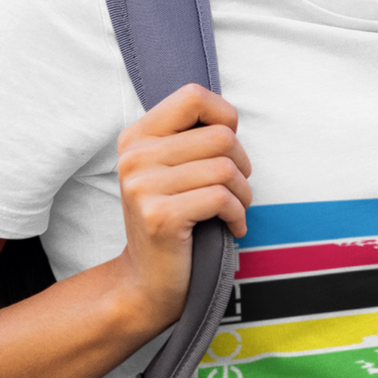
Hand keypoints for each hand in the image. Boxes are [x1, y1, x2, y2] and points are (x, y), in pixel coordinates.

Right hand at [114, 84, 252, 334]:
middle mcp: (134, 157)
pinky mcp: (159, 216)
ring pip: (225, 168)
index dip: (224, 116)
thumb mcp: (172, 170)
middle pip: (220, 136)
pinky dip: (238, 216)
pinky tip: (231, 228)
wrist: (147, 281)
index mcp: (137, 137)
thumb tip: (229, 118)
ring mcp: (143, 186)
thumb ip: (191, 138)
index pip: (193, 96)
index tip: (227, 147)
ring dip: (243, 194)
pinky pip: (222, 199)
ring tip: (234, 210)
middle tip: (236, 189)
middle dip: (242, 165)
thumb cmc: (174, 219)